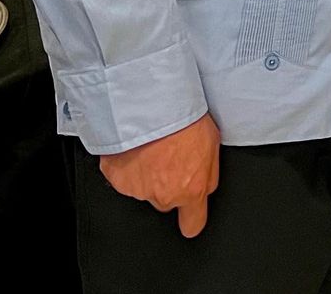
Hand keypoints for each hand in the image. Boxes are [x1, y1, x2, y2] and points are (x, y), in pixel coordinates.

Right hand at [99, 113, 220, 236]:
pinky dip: (127, 164)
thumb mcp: (213, 144)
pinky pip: (122, 176)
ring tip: (152, 145)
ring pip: (144, 188)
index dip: (191, 219)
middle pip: (166, 201)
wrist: (153, 106)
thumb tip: (206, 186)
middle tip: (168, 158)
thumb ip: (209, 174)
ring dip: (147, 173)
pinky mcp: (117, 179)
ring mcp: (138, 189)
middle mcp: (164, 195)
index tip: (189, 217)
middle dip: (167, 186)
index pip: (192, 224)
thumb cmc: (184, 119)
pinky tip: (135, 145)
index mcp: (191, 190)